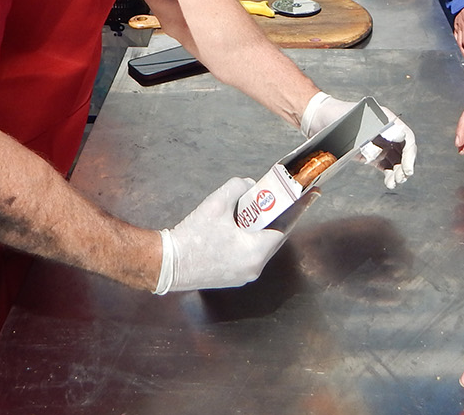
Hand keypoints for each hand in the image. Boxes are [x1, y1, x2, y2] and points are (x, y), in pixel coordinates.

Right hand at [155, 177, 286, 293]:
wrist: (167, 264)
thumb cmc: (192, 238)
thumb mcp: (217, 202)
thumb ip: (239, 187)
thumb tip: (249, 186)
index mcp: (255, 253)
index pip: (282, 230)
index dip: (289, 211)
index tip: (296, 200)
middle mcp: (253, 269)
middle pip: (271, 239)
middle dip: (270, 219)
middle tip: (269, 202)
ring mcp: (242, 276)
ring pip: (258, 248)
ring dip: (256, 230)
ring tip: (249, 213)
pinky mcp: (230, 278)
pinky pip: (246, 256)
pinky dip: (246, 242)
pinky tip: (235, 228)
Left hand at [300, 92, 415, 188]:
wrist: (320, 119)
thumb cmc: (336, 116)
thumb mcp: (353, 123)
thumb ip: (367, 134)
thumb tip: (380, 149)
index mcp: (385, 119)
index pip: (406, 136)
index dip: (410, 153)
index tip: (408, 168)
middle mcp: (385, 130)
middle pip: (404, 149)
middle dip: (405, 165)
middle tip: (402, 177)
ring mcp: (378, 142)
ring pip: (396, 159)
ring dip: (398, 172)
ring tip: (394, 182)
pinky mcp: (370, 152)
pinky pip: (385, 164)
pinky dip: (389, 174)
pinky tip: (389, 182)